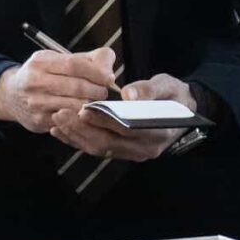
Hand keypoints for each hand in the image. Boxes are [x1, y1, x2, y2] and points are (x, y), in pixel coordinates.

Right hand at [0, 46, 118, 134]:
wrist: (11, 95)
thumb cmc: (42, 75)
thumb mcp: (57, 59)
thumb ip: (85, 60)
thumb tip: (108, 70)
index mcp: (41, 62)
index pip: (74, 65)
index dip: (96, 72)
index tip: (109, 78)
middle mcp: (35, 82)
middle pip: (77, 87)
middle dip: (97, 90)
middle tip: (103, 91)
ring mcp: (36, 103)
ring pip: (75, 106)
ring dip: (92, 105)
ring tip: (95, 102)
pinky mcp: (39, 121)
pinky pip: (70, 121)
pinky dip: (82, 117)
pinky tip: (85, 113)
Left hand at [48, 72, 197, 162]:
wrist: (182, 111)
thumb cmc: (174, 96)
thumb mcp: (168, 85)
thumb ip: (149, 89)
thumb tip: (128, 94)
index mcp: (158, 132)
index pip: (126, 130)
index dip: (103, 121)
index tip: (84, 109)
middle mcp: (145, 149)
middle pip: (107, 143)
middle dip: (81, 129)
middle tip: (61, 113)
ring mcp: (133, 153)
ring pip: (99, 149)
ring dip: (76, 136)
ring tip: (57, 120)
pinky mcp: (123, 153)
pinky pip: (97, 149)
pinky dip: (78, 140)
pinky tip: (61, 131)